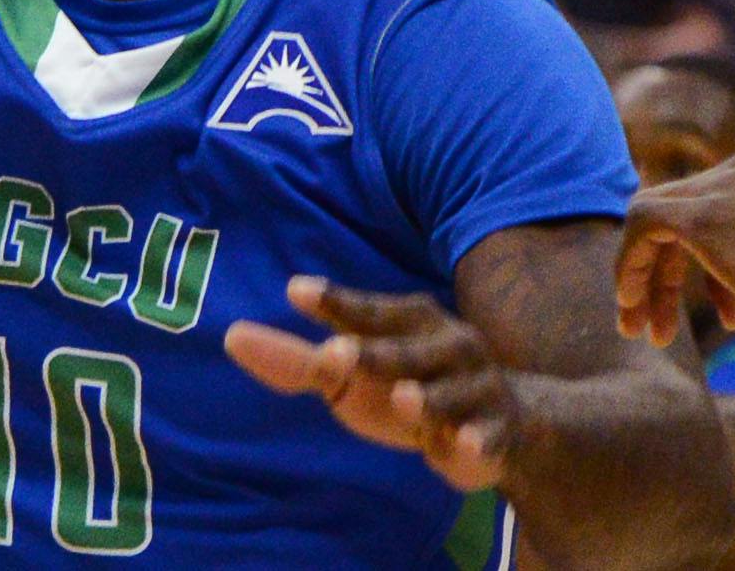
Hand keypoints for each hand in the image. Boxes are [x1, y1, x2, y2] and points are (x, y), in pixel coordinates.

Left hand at [225, 277, 512, 491]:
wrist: (503, 423)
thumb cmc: (408, 383)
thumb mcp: (355, 371)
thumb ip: (299, 359)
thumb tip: (232, 337)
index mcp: (407, 320)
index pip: (364, 311)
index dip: (333, 303)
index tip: (295, 291)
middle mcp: (444, 344)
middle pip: (401, 351)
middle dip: (374, 355)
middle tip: (336, 354)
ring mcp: (475, 386)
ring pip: (447, 393)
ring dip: (428, 397)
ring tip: (405, 399)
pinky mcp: (497, 430)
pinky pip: (486, 436)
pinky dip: (477, 440)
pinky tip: (463, 444)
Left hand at [618, 145, 734, 345]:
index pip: (732, 207)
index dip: (722, 268)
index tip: (728, 316)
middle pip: (691, 211)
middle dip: (672, 273)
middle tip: (658, 326)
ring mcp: (726, 185)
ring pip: (661, 220)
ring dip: (649, 279)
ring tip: (642, 331)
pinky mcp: (702, 213)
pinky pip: (642, 224)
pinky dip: (630, 263)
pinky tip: (631, 305)